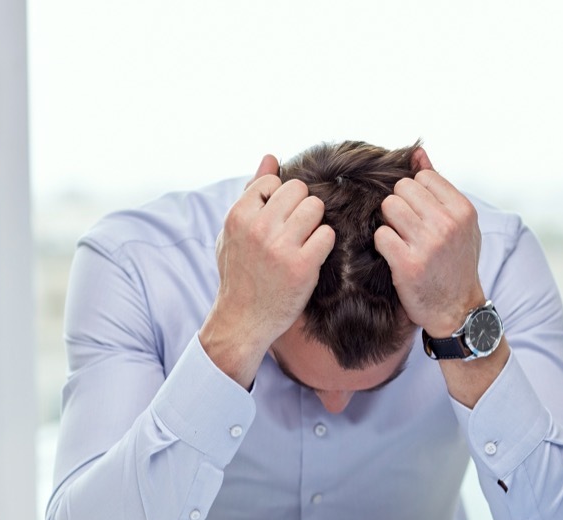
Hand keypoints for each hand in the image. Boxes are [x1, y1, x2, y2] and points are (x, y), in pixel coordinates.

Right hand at [200, 155, 335, 387]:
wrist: (243, 319)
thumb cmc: (240, 271)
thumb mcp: (234, 230)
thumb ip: (252, 192)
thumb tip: (271, 157)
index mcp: (238, 215)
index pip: (273, 181)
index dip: (281, 198)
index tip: (278, 218)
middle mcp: (258, 227)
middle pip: (299, 190)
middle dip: (302, 206)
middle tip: (297, 229)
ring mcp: (280, 247)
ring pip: (315, 208)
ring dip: (315, 222)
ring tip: (305, 240)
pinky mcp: (302, 266)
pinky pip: (327, 234)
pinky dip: (324, 243)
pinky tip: (313, 255)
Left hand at [374, 147, 484, 336]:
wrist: (457, 309)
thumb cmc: (456, 262)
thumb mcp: (460, 223)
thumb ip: (438, 186)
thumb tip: (417, 151)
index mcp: (462, 210)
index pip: (422, 178)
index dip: (416, 194)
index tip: (421, 214)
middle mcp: (448, 224)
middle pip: (401, 189)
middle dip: (400, 206)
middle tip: (409, 228)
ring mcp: (428, 244)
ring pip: (388, 208)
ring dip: (390, 223)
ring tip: (402, 239)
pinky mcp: (408, 264)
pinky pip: (381, 235)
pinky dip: (383, 245)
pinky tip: (396, 256)